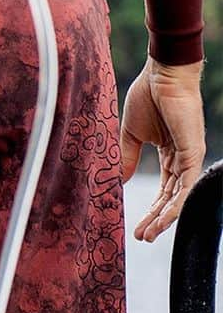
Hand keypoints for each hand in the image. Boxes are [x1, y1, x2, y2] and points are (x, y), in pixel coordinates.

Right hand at [120, 58, 205, 242]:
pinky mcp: (193, 154)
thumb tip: (119, 180)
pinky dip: (175, 205)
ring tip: (148, 235)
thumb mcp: (130, 132)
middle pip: (170, 199)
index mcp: (168, 153)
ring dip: (164, 219)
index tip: (135, 227)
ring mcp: (189, 158)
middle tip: (141, 237)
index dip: (150, 209)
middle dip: (155, 220)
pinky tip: (163, 219)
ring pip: (179, 198)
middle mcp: (182, 160)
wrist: (161, 74)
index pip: (162, 190)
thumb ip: (127, 156)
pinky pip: (186, 187)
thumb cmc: (147, 96)